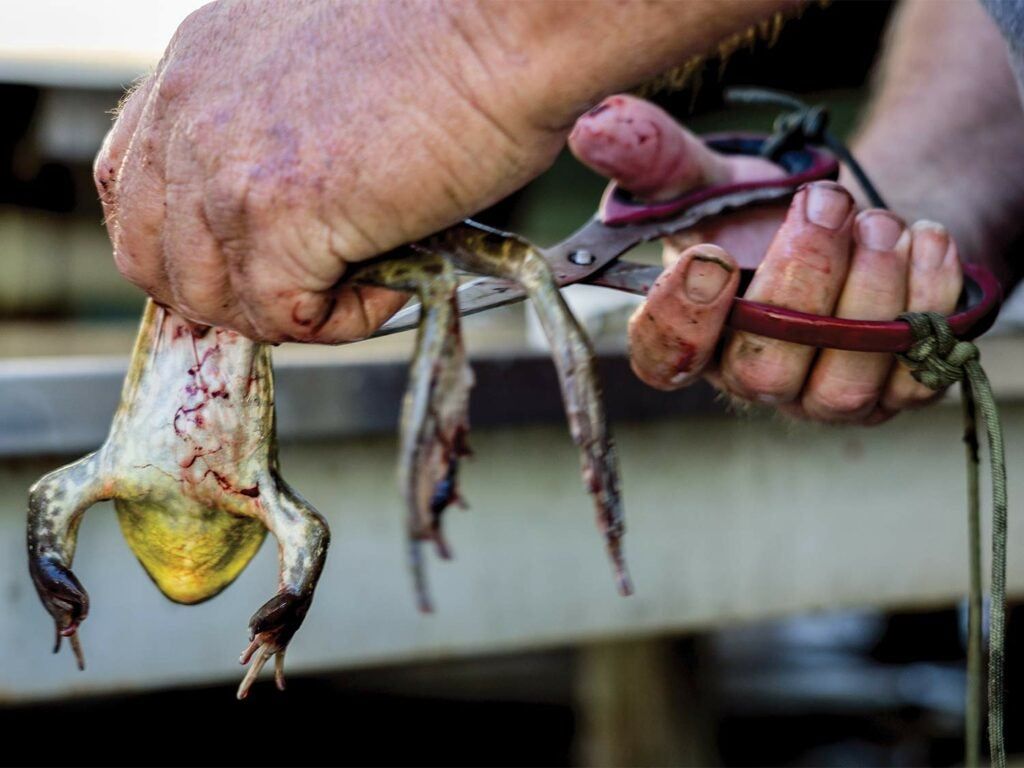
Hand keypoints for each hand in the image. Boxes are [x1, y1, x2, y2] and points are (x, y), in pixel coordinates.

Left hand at [95, 0, 789, 342]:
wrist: (505, 22)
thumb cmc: (449, 36)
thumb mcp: (317, 69)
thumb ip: (271, 132)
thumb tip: (292, 216)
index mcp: (195, 71)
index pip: (136, 191)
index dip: (187, 249)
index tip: (247, 267)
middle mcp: (190, 113)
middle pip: (153, 261)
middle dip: (230, 295)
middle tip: (308, 291)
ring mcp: (225, 168)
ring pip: (215, 301)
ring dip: (291, 311)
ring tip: (366, 277)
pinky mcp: (277, 216)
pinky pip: (286, 318)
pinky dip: (344, 320)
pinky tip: (393, 281)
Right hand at [569, 95, 962, 423]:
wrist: (849, 228)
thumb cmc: (763, 215)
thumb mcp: (707, 180)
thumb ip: (654, 162)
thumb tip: (594, 127)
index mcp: (694, 338)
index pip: (666, 359)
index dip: (682, 320)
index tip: (708, 256)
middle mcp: (754, 379)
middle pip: (763, 370)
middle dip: (801, 282)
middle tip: (824, 203)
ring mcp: (825, 395)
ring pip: (842, 383)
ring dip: (867, 292)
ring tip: (875, 220)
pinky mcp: (893, 390)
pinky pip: (914, 372)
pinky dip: (925, 301)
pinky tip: (921, 240)